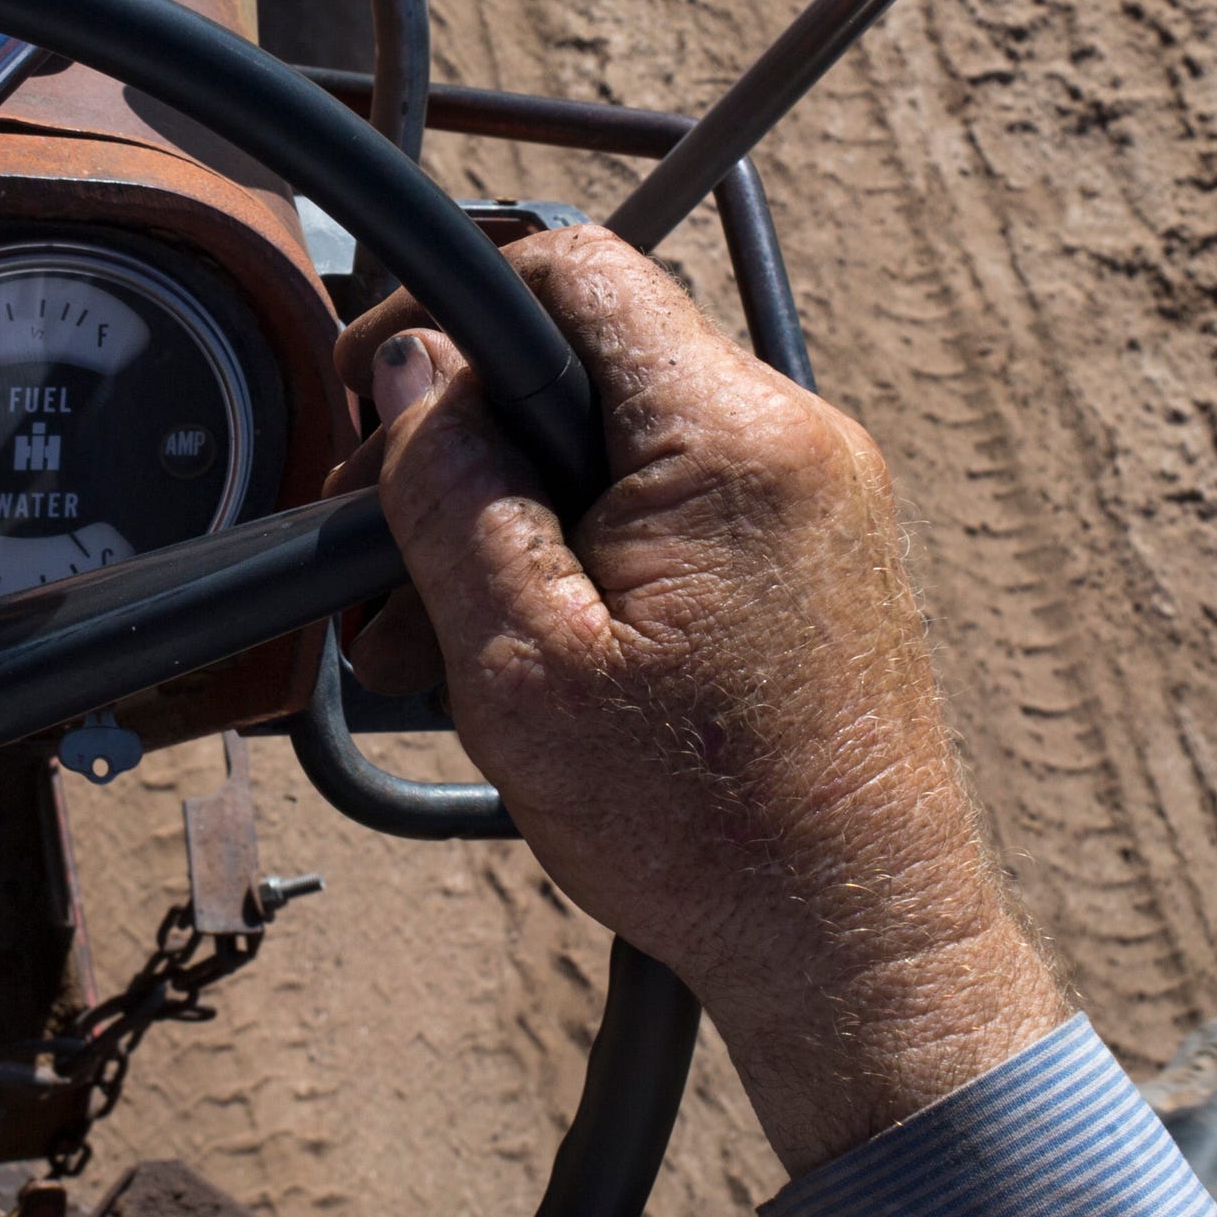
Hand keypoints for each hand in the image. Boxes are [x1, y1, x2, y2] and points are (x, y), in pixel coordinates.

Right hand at [336, 227, 1063, 1174]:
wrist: (852, 948)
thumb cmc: (708, 829)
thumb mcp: (524, 659)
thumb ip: (452, 491)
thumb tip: (410, 370)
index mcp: (729, 436)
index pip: (567, 268)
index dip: (440, 311)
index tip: (364, 391)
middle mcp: (789, 436)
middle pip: (579, 360)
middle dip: (458, 446)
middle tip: (375, 552)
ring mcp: (806, 495)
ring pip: (608, 444)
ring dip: (504, 517)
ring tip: (426, 638)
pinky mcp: (801, 554)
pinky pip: (658, 506)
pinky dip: (573, 557)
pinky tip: (511, 655)